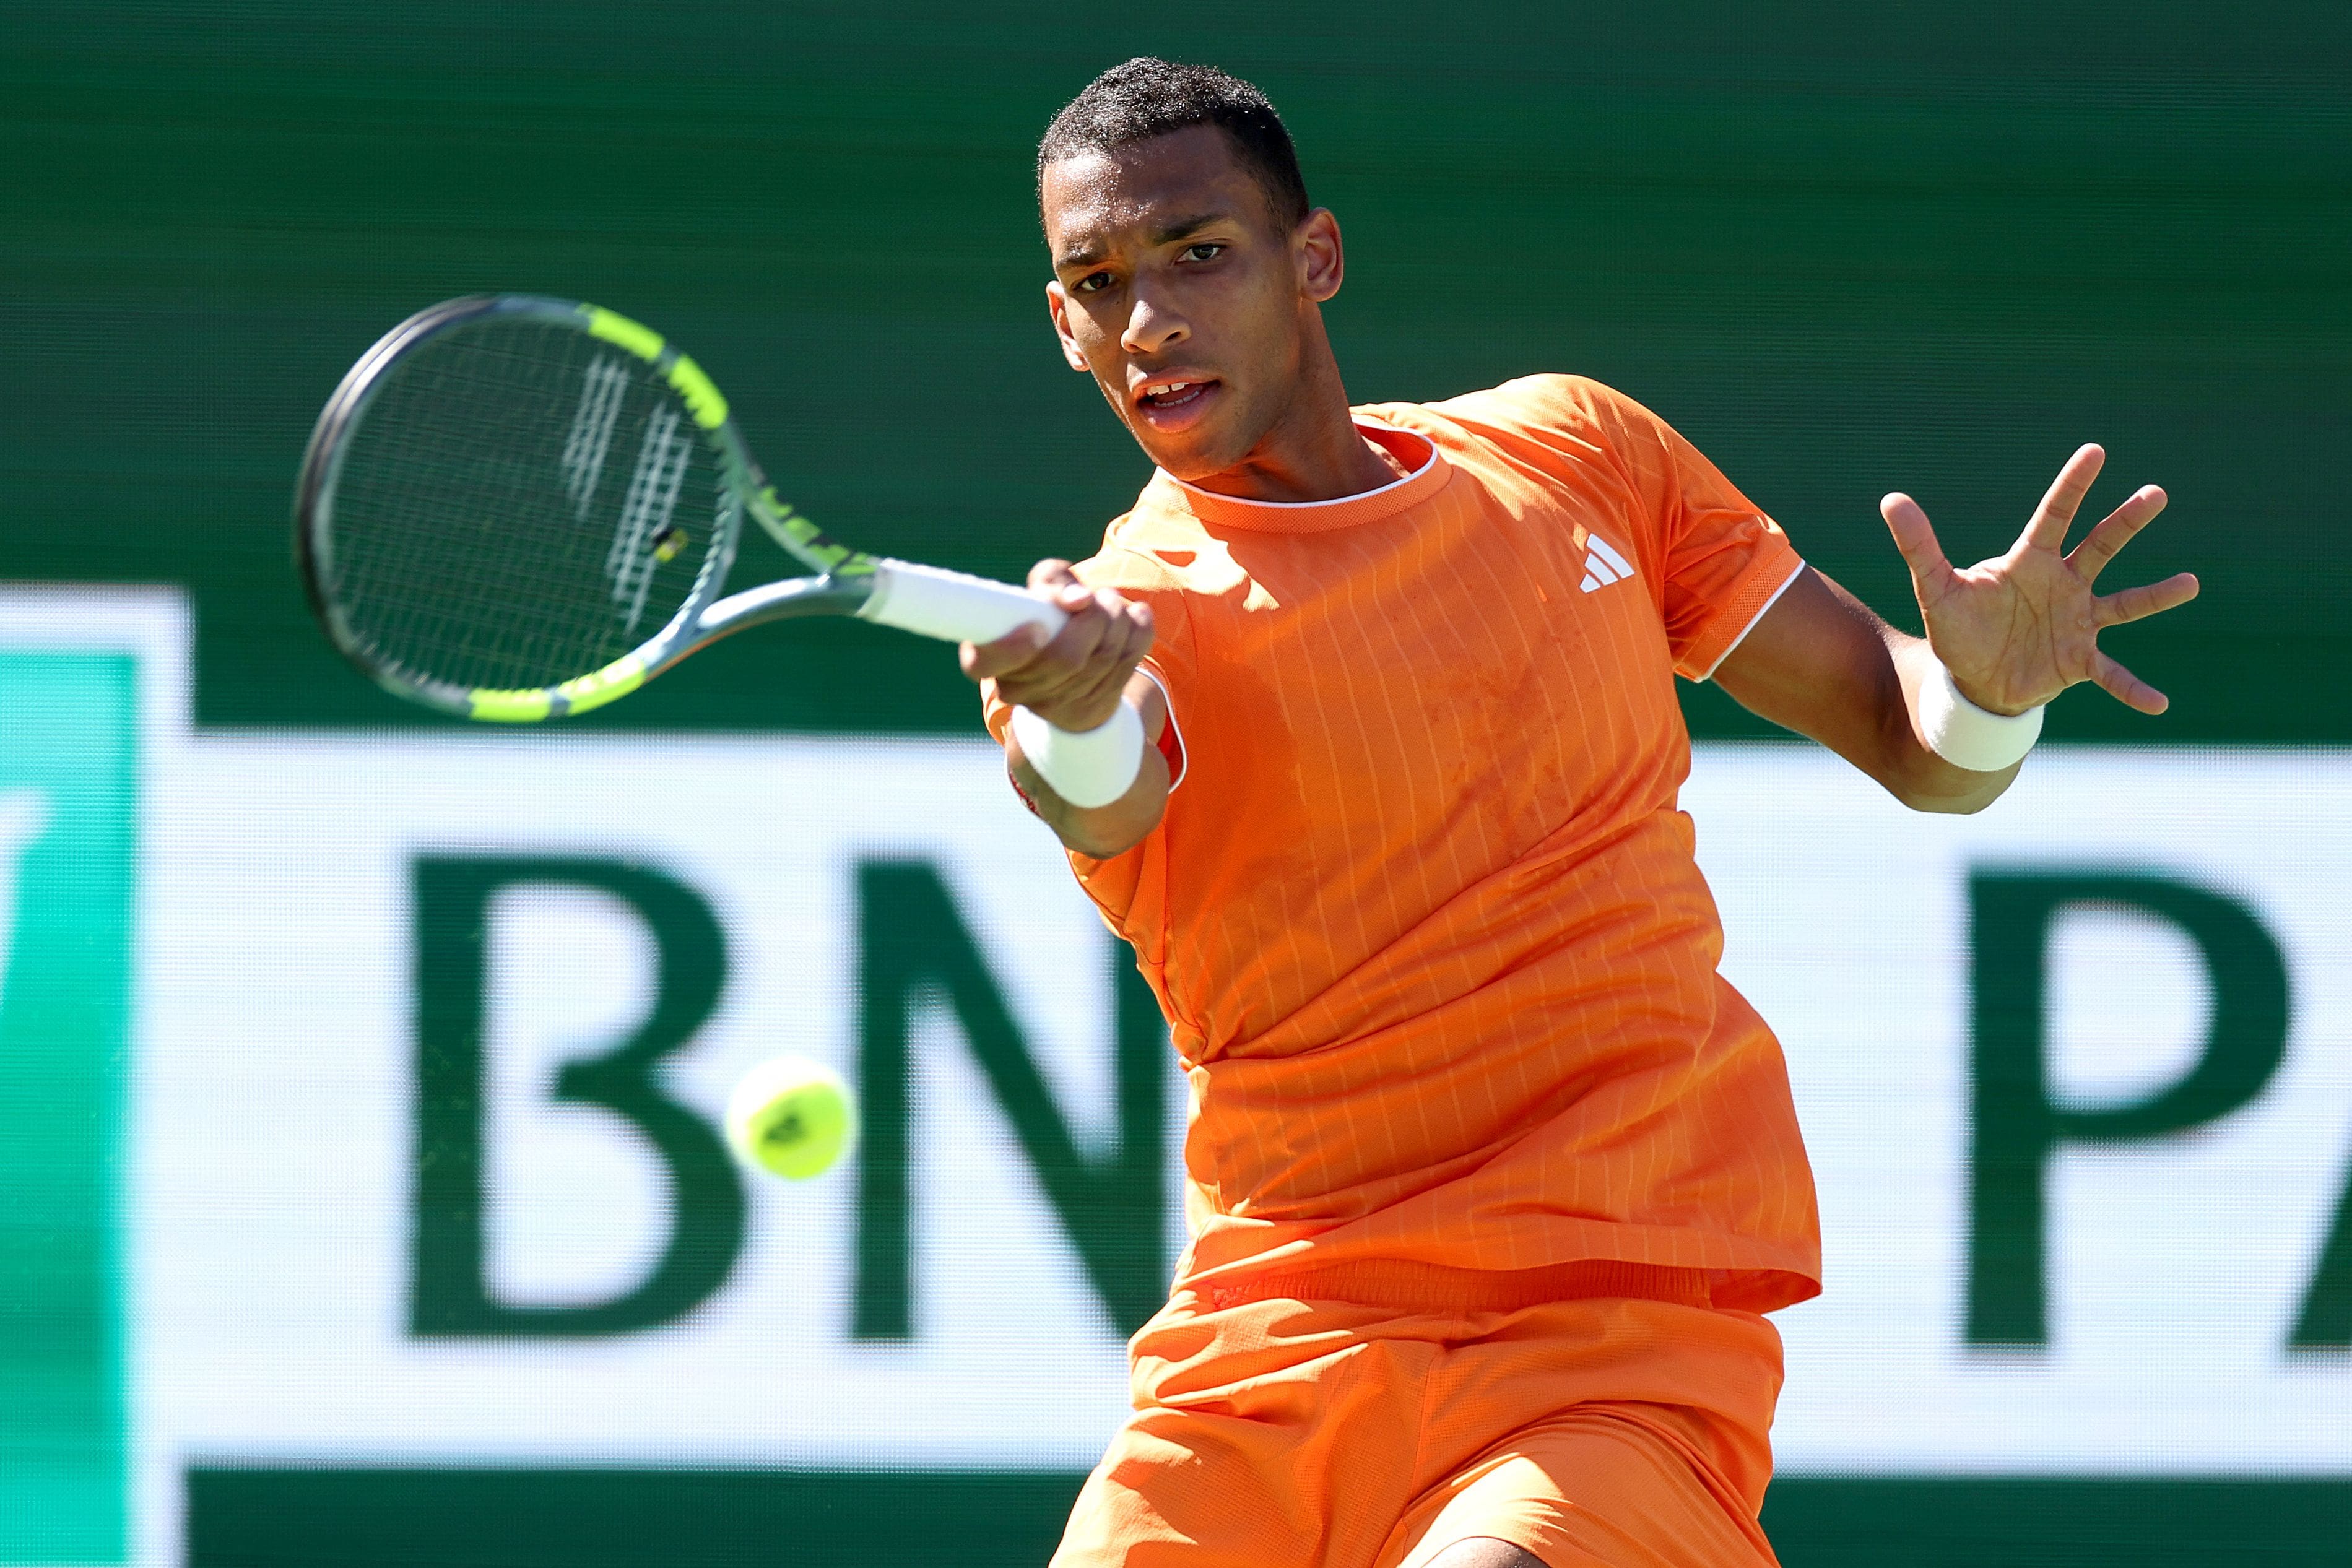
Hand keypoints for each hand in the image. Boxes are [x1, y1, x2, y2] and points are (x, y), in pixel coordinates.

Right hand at [959, 559, 1153, 732]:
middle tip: (1096, 598)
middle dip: (1093, 619)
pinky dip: (1139, 631)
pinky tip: (1136, 617)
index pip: (983, 664)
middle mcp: (1020, 690)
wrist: (1073, 667)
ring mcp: (1060, 705)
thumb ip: (1052, 582)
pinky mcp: (1096, 706)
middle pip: (1065, 658)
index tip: (1039, 628)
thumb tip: (1079, 599)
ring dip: (1117, 619)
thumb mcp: (1040, 590)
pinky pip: (1129, 663)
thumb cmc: (1047, 617)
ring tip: (1112, 603)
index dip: (1012, 648)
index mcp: (992, 661)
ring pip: (1103, 658)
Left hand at [1881, 444, 2199, 715]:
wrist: (1971, 680)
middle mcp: (2063, 585)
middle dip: (2126, 520)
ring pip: (2123, 603)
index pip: (2054, 515)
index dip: (2072, 486)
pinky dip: (2134, 688)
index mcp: (2030, 562)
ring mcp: (2077, 621)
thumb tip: (1890, 499)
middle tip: (2155, 492)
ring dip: (2155, 595)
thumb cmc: (1958, 629)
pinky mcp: (2079, 660)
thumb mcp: (1935, 589)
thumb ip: (1918, 547)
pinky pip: (2113, 674)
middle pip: (2100, 545)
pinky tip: (2159, 704)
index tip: (2095, 452)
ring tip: (2190, 584)